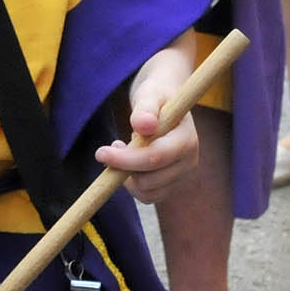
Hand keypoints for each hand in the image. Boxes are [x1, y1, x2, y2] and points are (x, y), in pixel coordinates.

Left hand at [98, 48, 199, 203]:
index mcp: (187, 139)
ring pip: (147, 192)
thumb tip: (144, 125)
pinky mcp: (172, 184)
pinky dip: (132, 184)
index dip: (126, 159)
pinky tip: (128, 162)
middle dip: (123, 167)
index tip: (100, 152)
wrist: (166, 104)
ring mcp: (182, 175)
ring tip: (121, 149)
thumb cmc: (157, 95)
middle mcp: (189, 161)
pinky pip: (147, 196)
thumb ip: (146, 108)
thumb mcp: (150, 94)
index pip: (156, 158)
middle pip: (150, 180)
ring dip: (127, 176)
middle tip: (112, 145)